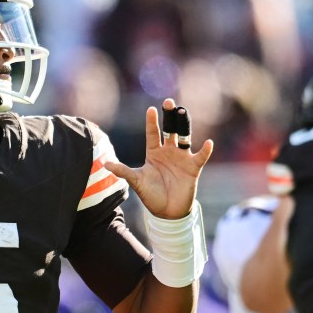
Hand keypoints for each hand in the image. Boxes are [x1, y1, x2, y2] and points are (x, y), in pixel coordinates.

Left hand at [104, 98, 214, 218]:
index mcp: (154, 152)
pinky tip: (208, 143)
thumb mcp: (136, 181)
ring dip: (184, 125)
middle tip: (170, 102)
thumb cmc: (150, 194)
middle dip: (170, 116)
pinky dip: (205, 150)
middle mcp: (168, 151)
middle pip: (170, 130)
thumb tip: (105, 164)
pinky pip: (201, 156)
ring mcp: (182, 158)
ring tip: (183, 112)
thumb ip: (122, 171)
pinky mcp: (193, 167)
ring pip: (185, 137)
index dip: (152, 121)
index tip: (151, 109)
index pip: (153, 133)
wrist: (166, 211)